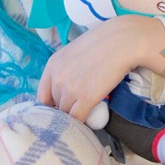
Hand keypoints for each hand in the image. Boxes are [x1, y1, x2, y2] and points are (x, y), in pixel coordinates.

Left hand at [36, 17, 164, 123]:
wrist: (121, 42)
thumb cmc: (102, 44)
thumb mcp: (73, 53)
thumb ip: (65, 70)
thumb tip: (65, 88)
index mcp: (52, 65)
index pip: (43, 96)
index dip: (52, 104)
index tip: (62, 105)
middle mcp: (57, 78)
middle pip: (55, 105)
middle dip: (65, 107)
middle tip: (79, 105)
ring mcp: (70, 89)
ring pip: (66, 114)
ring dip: (74, 115)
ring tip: (86, 111)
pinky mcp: (86, 98)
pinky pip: (77, 119)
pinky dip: (82, 122)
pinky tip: (88, 119)